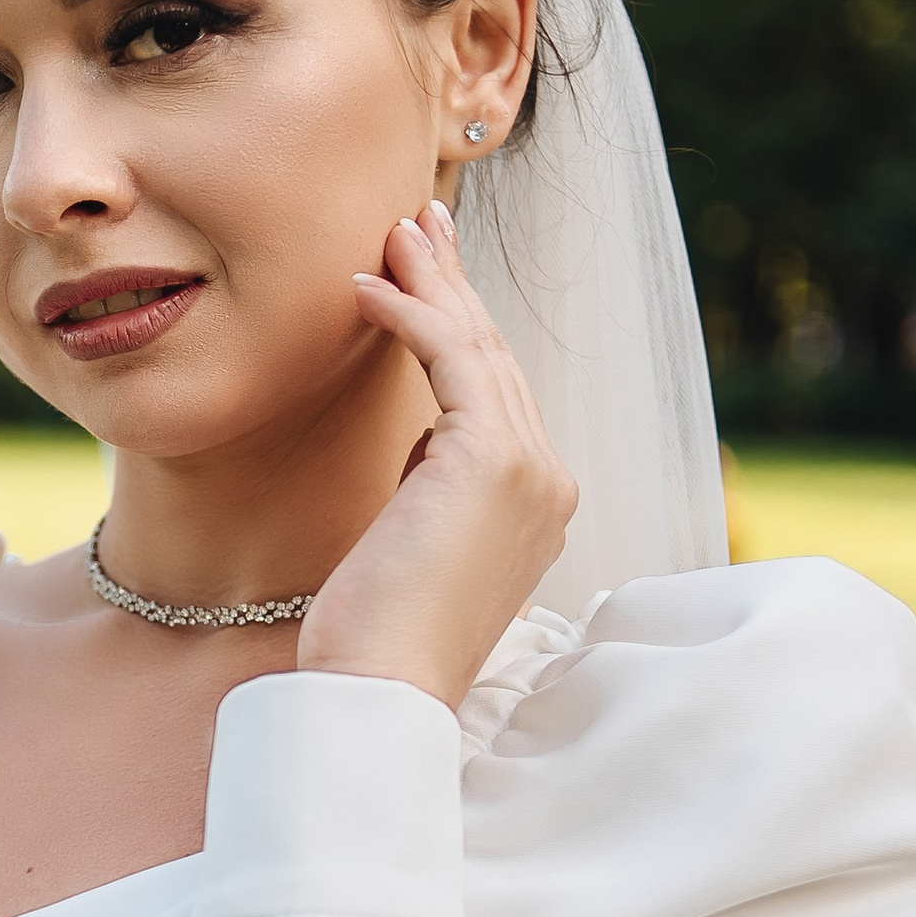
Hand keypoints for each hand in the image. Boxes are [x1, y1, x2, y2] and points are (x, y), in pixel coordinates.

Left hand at [297, 201, 576, 707]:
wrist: (381, 693)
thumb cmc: (379, 638)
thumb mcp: (419, 544)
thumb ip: (438, 489)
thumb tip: (426, 442)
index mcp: (539, 503)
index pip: (500, 394)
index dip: (463, 327)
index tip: (427, 274)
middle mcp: (550, 480)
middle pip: (497, 357)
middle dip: (455, 283)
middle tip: (418, 222)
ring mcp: (531, 469)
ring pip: (478, 349)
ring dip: (434, 279)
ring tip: (396, 227)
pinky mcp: (491, 461)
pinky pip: (450, 360)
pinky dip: (410, 314)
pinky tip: (365, 286)